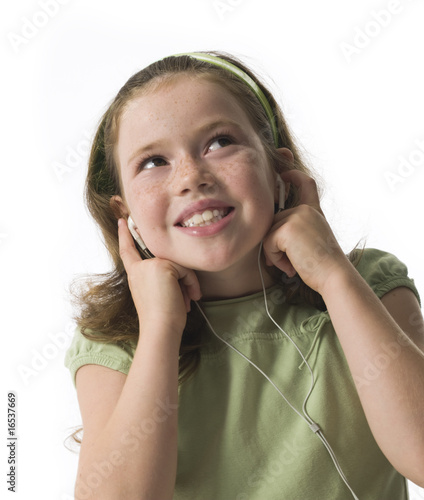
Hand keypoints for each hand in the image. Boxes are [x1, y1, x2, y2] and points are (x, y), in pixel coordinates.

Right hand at [118, 218, 201, 333]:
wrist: (160, 328)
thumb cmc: (162, 317)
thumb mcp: (157, 293)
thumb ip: (161, 276)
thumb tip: (177, 271)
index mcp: (135, 274)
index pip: (128, 251)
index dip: (124, 236)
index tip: (122, 221)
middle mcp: (140, 267)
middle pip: (168, 260)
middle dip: (183, 278)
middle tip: (188, 298)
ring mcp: (150, 265)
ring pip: (179, 265)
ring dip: (188, 283)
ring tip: (188, 300)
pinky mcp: (163, 266)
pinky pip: (185, 269)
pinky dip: (192, 284)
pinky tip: (191, 297)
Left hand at [262, 170, 349, 294]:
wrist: (334, 275)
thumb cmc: (322, 266)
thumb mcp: (310, 240)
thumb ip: (294, 230)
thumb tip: (266, 235)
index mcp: (314, 211)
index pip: (306, 184)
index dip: (294, 176)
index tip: (284, 174)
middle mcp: (305, 210)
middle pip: (274, 221)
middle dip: (274, 244)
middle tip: (291, 262)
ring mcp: (296, 216)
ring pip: (268, 233)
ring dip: (274, 253)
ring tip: (292, 265)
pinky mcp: (286, 228)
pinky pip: (267, 243)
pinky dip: (274, 258)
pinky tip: (290, 267)